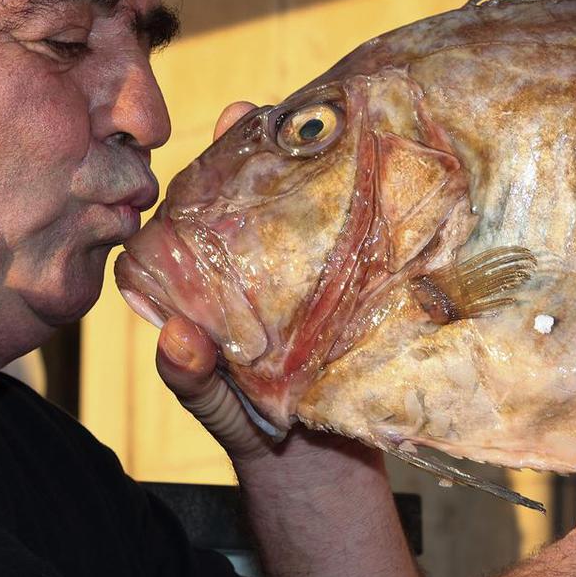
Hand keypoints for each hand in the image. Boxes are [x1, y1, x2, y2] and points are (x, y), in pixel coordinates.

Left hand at [153, 101, 380, 479]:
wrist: (317, 472)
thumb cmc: (247, 431)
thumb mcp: (211, 404)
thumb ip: (188, 376)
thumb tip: (178, 339)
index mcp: (219, 277)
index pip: (217, 201)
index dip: (227, 154)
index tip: (240, 113)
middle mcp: (267, 265)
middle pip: (272, 192)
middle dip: (287, 146)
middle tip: (307, 104)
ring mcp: (314, 279)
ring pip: (320, 215)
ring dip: (335, 175)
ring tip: (355, 127)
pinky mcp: (356, 299)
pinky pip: (364, 253)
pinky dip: (377, 222)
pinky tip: (396, 187)